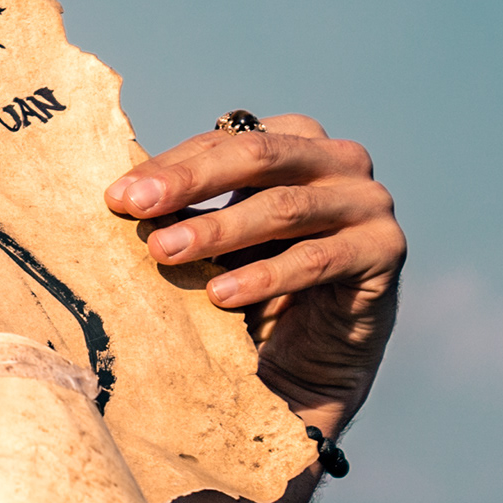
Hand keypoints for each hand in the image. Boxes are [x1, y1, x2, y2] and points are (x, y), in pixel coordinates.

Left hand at [104, 115, 404, 434]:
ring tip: (166, 253)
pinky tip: (221, 294)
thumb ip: (186, 209)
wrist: (310, 362)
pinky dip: (265, 276)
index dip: (171, 165)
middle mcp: (340, 161)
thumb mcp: (217, 242)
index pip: (227, 141)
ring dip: (220, 230)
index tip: (117, 196)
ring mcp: (369, 203)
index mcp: (297, 141)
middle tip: (138, 209)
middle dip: (192, 182)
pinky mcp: (384, 251)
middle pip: (259, 156)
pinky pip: (318, 259)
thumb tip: (121, 194)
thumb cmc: (256, 290)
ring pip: (286, 207)